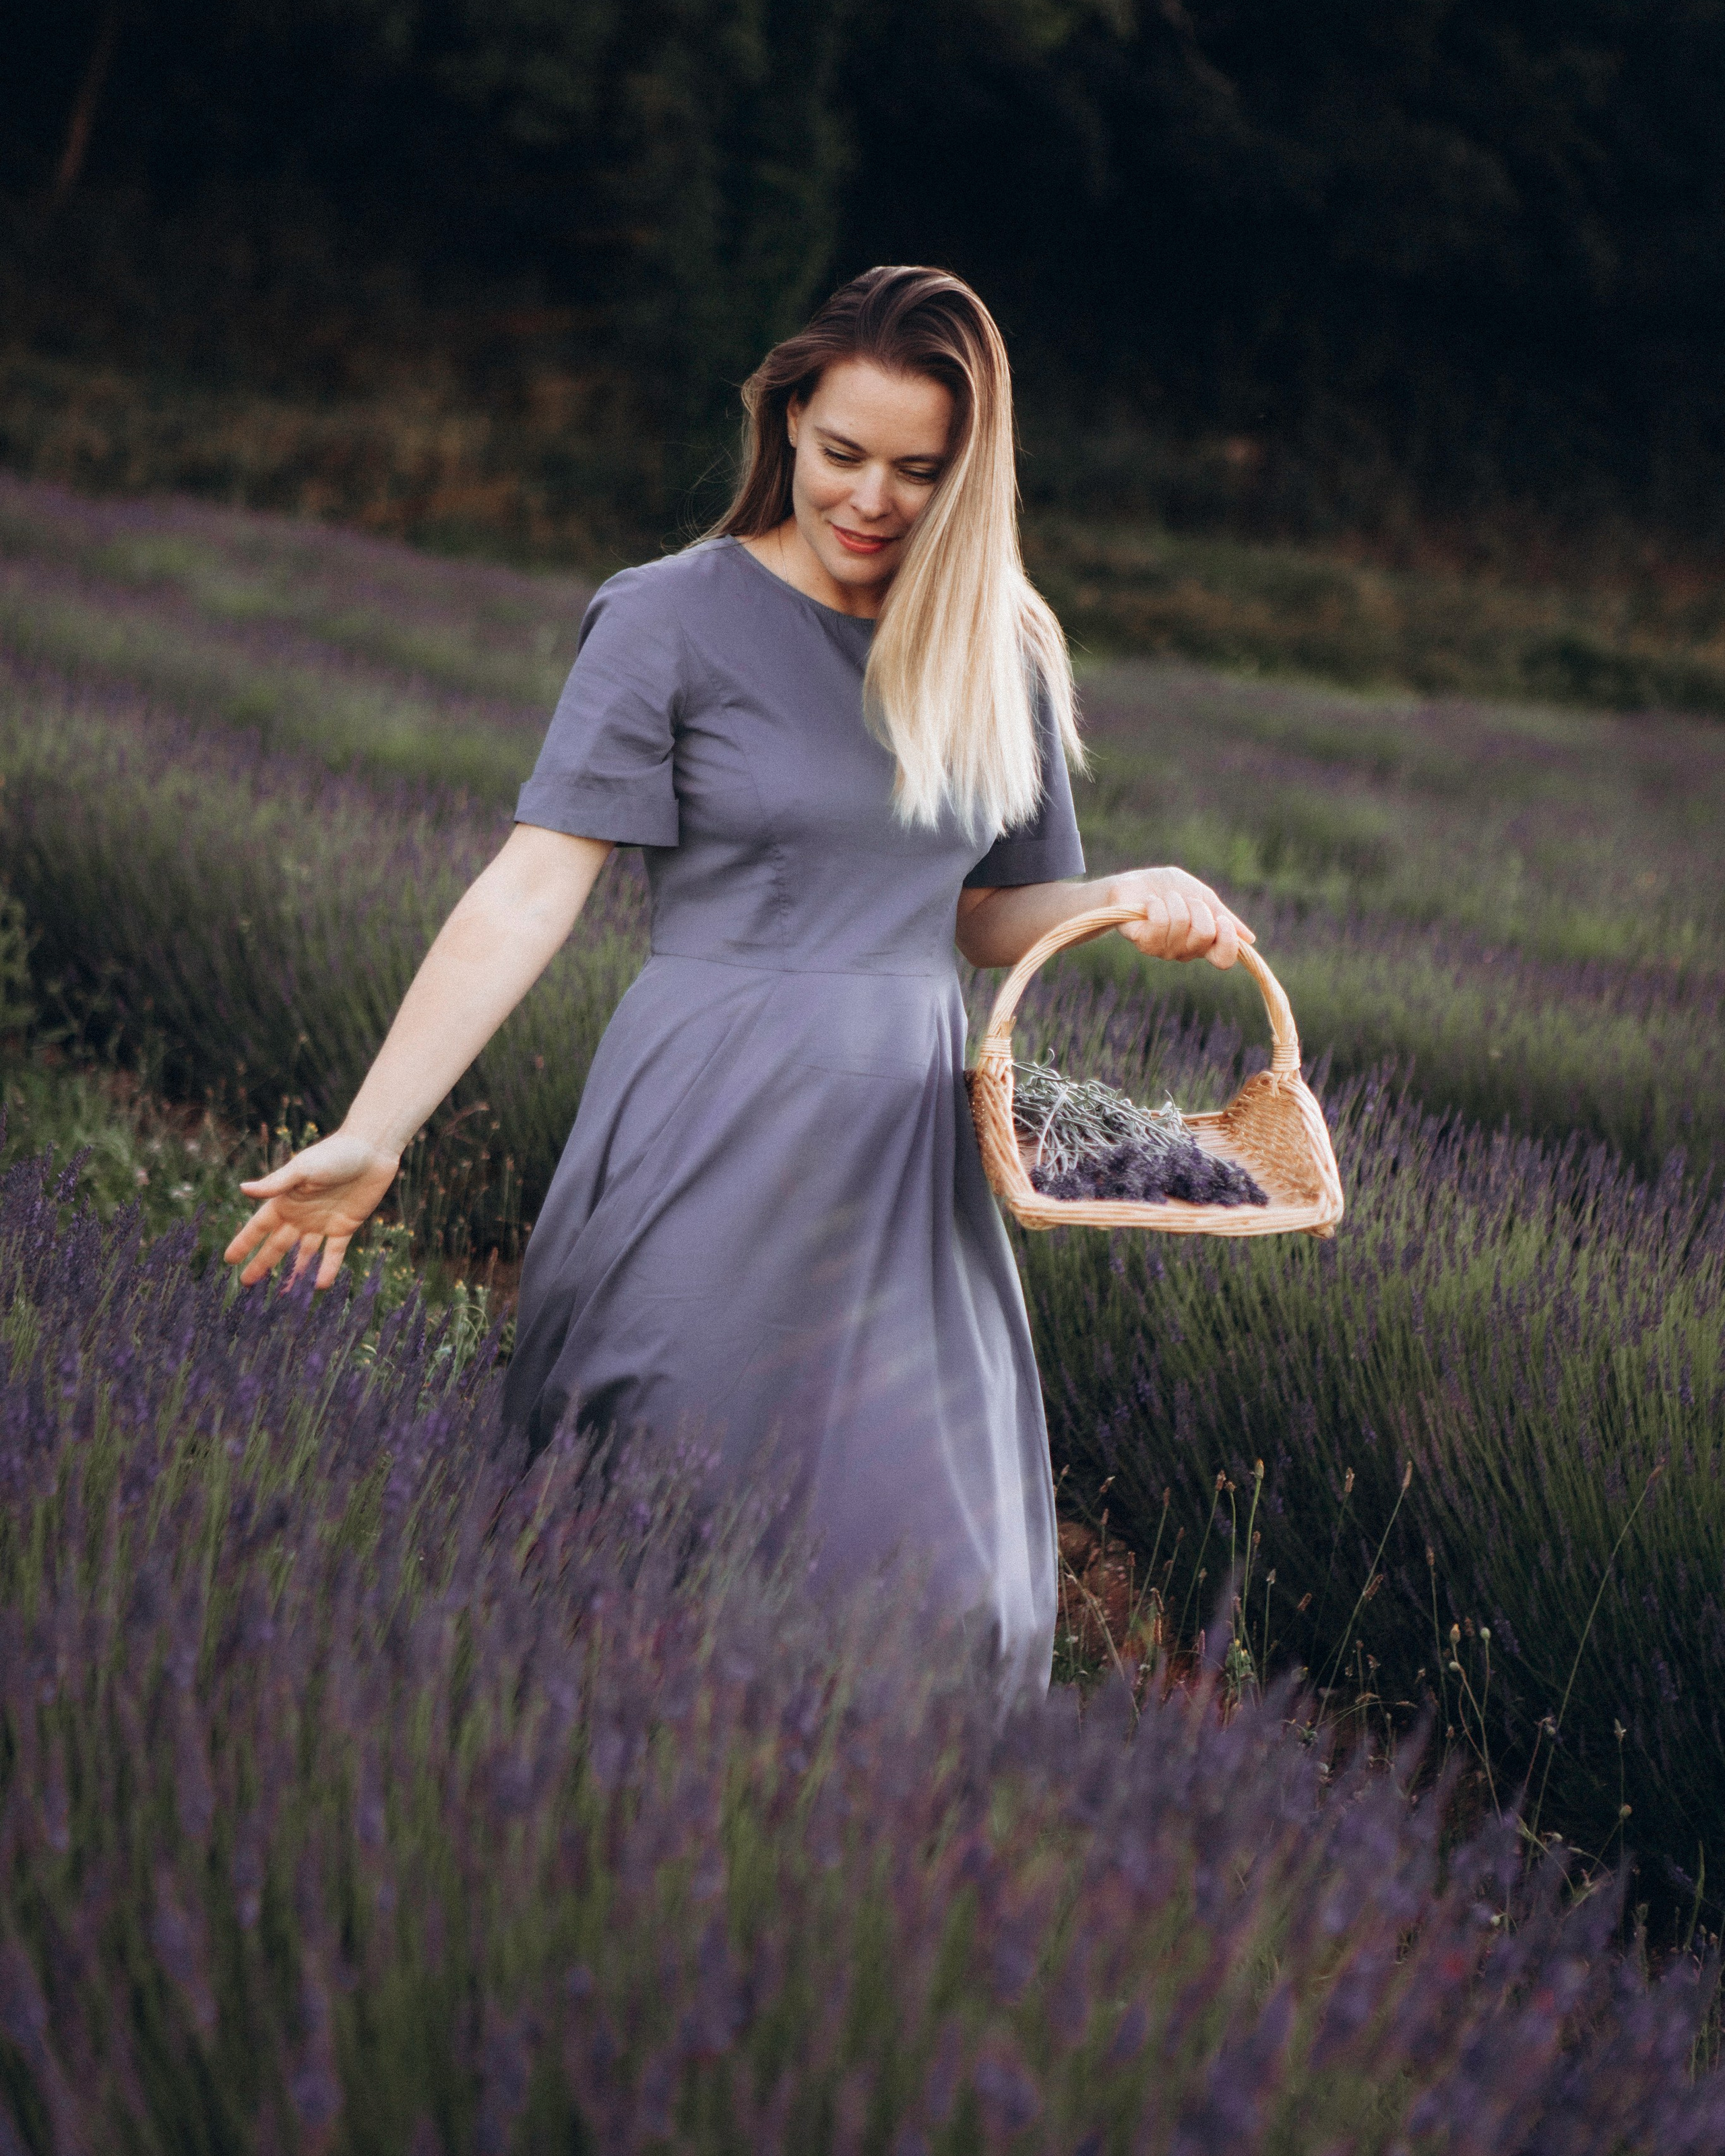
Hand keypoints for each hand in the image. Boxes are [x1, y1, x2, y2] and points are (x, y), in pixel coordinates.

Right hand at [224, 1130, 400, 1289]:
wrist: (371, 1150)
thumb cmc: (334, 1153)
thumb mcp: (302, 1169)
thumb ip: (275, 1183)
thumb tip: (242, 1189)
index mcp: (286, 1200)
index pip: (259, 1227)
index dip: (244, 1243)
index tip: (228, 1260)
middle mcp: (301, 1215)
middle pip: (278, 1245)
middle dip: (262, 1264)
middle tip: (247, 1284)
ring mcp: (322, 1222)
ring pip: (304, 1254)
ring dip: (294, 1273)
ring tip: (283, 1296)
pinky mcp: (345, 1226)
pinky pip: (334, 1253)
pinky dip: (327, 1269)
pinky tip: (319, 1287)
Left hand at [1105, 867, 1254, 969]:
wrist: (1135, 882)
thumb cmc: (1170, 889)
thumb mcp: (1203, 897)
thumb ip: (1222, 916)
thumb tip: (1250, 940)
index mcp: (1203, 942)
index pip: (1224, 960)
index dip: (1228, 942)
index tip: (1222, 921)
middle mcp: (1185, 951)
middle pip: (1204, 935)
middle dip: (1196, 906)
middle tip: (1185, 899)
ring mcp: (1163, 949)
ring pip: (1181, 924)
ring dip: (1174, 901)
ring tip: (1165, 899)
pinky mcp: (1142, 942)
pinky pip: (1160, 922)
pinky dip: (1156, 904)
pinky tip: (1149, 903)